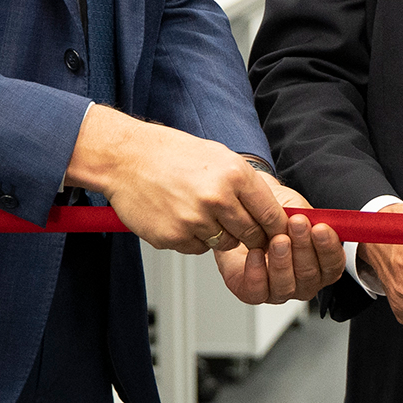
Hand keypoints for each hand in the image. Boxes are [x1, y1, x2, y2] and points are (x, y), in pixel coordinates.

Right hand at [62, 106, 286, 254]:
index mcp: (234, 175)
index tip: (276, 232)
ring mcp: (194, 221)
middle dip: (251, 236)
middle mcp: (217, 199)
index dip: (276, 227)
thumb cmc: (172, 154)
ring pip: (224, 244)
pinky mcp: (173, 237)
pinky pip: (197, 249)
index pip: (270, 213)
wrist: (126, 158)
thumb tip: (270, 210)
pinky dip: (193, 239)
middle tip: (241, 228)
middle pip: (251, 235)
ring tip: (201, 213)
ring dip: (219, 236)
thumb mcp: (219, 156)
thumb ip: (245, 184)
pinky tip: (181, 217)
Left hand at [216, 187, 344, 304]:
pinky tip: (255, 254)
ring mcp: (279, 290)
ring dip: (282, 261)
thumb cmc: (270, 215)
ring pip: (286, 286)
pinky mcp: (253, 292)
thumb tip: (315, 220)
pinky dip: (256, 273)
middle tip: (297, 225)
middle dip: (304, 248)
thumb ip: (305, 214)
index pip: (333, 264)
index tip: (320, 228)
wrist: (242, 218)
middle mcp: (302, 281)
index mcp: (320, 262)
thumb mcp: (292, 206)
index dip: (329, 248)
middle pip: (310, 275)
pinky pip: (257, 292)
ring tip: (277, 239)